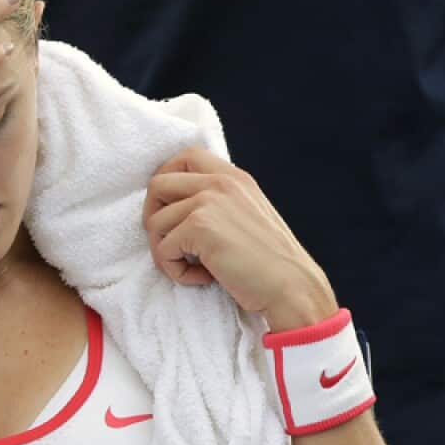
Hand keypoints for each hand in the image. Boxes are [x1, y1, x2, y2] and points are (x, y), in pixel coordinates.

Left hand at [141, 147, 338, 330]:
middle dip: (152, 217)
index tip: (168, 210)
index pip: (186, 157)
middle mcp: (220, 182)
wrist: (292, 287)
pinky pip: (163, 250)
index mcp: (234, 177)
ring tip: (196, 268)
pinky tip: (204, 278)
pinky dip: (176, 271)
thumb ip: (219, 202)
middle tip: (171, 244)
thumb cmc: (269, 262)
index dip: (166, 181)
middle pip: (157, 184)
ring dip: (166, 252)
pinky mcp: (199, 226)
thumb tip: (176, 207)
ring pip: (154, 223)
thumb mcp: (247, 215)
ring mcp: (208, 201)